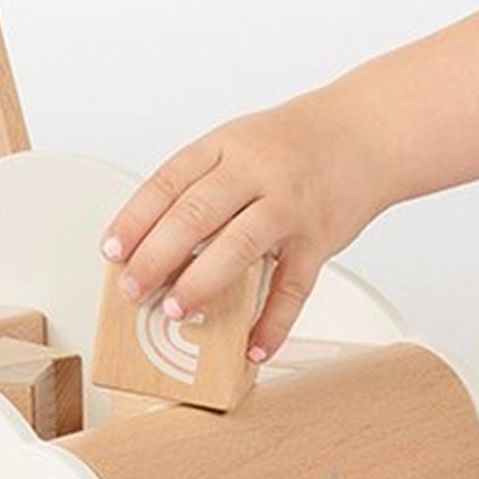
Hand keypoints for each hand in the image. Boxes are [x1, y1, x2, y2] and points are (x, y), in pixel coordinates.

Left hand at [98, 87, 391, 364]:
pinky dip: (271, 323)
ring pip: (239, 247)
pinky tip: (251, 346)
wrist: (368, 132)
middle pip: (196, 214)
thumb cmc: (294, 143)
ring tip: (175, 311)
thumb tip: (153, 245)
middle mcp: (257, 172)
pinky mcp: (320, 240)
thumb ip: (201, 186)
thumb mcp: (239, 144)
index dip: (134, 219)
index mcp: (227, 146)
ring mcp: (290, 206)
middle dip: (156, 256)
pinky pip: (293, 288)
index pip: (169, 181)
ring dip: (201, 283)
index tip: (110, 251)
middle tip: (132, 289)